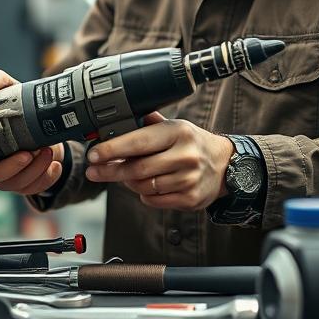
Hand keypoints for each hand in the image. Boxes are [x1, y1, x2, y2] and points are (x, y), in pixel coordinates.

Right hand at [0, 69, 64, 195]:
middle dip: (13, 168)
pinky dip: (47, 178)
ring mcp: (13, 175)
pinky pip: (37, 187)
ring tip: (46, 151)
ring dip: (34, 170)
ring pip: (18, 184)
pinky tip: (55, 164)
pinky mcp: (30, 179)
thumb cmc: (16, 105)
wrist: (43, 116)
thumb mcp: (7, 88)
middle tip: (29, 152)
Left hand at [84, 117, 232, 210]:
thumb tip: (117, 118)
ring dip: (127, 183)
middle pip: (137, 168)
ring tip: (124, 175)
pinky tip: (145, 186)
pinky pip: (153, 200)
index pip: (138, 141)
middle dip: (110, 171)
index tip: (93, 154)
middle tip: (93, 171)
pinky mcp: (190, 198)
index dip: (112, 149)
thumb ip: (147, 123)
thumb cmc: (191, 143)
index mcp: (178, 132)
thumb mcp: (174, 126)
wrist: (225, 164)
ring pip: (143, 186)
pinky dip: (143, 194)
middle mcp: (185, 155)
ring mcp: (189, 179)